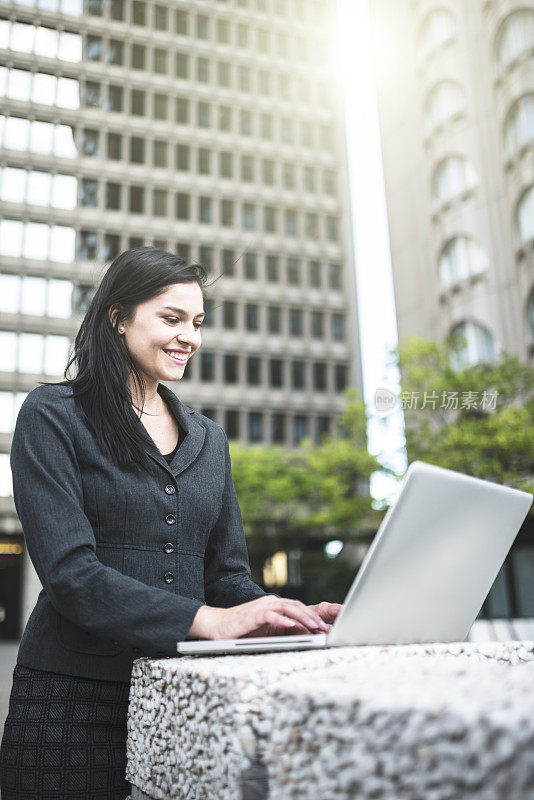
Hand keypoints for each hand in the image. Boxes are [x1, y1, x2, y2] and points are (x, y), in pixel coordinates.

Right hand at [186, 596, 331, 640]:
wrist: (217, 625)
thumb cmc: (240, 628)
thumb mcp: (264, 628)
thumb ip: (279, 626)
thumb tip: (298, 631)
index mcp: (273, 606)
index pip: (297, 608)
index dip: (311, 615)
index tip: (323, 627)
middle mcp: (269, 603)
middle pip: (296, 606)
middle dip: (312, 616)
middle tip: (323, 627)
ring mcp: (261, 607)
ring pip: (287, 608)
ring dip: (302, 617)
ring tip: (314, 625)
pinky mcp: (253, 614)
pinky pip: (270, 615)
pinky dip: (282, 619)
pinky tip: (291, 625)